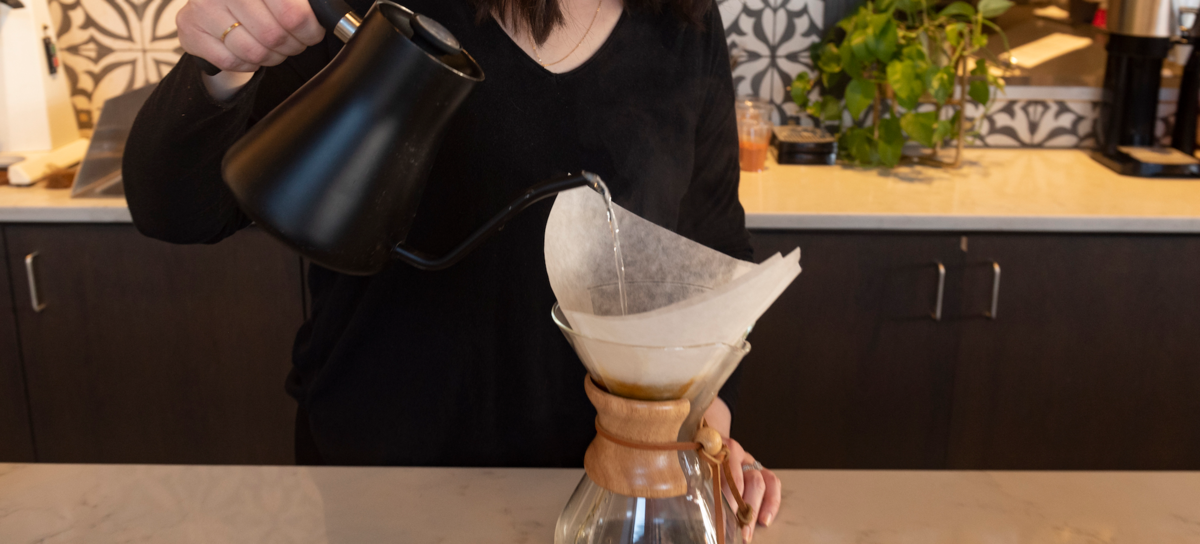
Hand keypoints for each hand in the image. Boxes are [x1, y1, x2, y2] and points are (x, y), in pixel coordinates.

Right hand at [176, 0, 325, 72]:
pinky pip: (232, 61)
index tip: (312, 33)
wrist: (217, 3)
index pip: (292, 14)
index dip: (310, 30)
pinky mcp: (190, 30)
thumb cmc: (260, 0)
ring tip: (273, 47)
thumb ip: (307, 3)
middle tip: (294, 42)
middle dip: (292, 46)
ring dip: (272, 57)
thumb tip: (331, 15)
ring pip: (255, 52)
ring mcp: (202, 7)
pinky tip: (250, 49)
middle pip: (274, 36)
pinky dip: (248, 63)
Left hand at [703, 399, 781, 542]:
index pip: (724, 470)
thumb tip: (689, 501)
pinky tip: (765, 520)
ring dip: (756, 509)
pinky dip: (771, 502)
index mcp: (715, 448)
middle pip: (745, 478)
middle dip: (744, 507)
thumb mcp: (689, 463)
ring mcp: (749, 460)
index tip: (723, 514)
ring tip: (749, 530)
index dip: (725, 493)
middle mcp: (736, 452)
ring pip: (762, 481)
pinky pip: (772, 482)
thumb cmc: (695, 456)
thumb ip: (691, 478)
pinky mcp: (759, 469)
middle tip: (739, 529)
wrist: (705, 437)